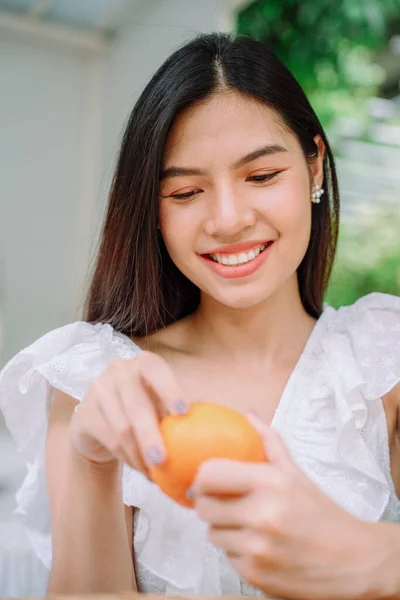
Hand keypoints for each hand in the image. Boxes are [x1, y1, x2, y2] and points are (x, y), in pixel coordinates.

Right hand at [68, 352, 187, 471]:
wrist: (99, 424)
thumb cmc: (143, 412)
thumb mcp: (160, 404)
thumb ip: (178, 412)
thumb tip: (210, 430)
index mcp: (145, 363)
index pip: (156, 370)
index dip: (170, 389)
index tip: (184, 411)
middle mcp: (120, 370)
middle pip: (137, 405)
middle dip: (151, 436)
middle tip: (163, 461)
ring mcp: (99, 389)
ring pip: (122, 428)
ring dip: (140, 454)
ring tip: (155, 473)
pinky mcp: (84, 412)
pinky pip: (109, 440)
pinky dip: (128, 458)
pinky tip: (141, 470)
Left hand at [191, 416, 385, 599]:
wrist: (352, 561)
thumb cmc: (321, 514)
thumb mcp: (295, 473)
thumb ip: (268, 442)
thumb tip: (248, 417)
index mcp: (270, 483)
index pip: (209, 474)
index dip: (201, 477)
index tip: (205, 480)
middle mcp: (261, 516)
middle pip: (203, 507)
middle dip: (210, 504)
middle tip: (224, 504)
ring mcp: (257, 548)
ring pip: (212, 534)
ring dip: (224, 529)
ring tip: (248, 526)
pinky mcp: (255, 576)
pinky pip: (227, 558)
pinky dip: (237, 551)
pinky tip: (259, 546)